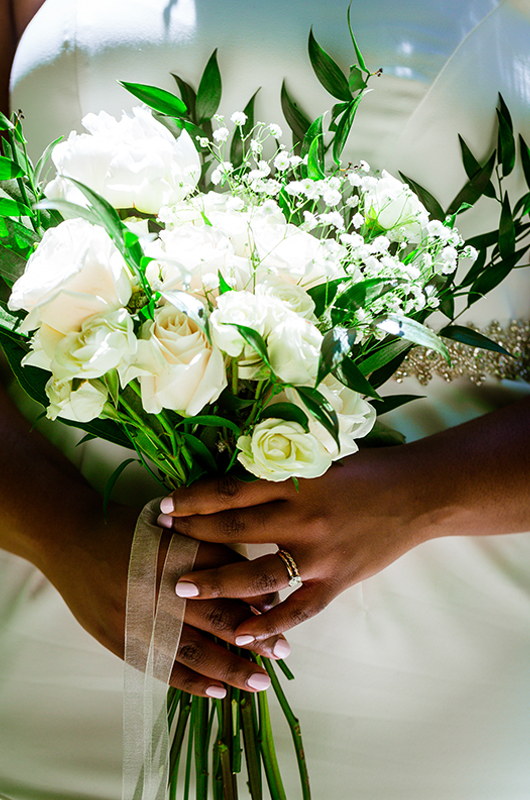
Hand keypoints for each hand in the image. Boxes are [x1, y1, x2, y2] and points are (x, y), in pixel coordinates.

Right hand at [41, 500, 289, 697]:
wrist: (70, 537)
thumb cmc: (130, 530)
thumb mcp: (172, 526)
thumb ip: (209, 549)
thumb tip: (252, 584)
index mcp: (175, 551)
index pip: (227, 579)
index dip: (255, 597)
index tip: (279, 612)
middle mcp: (160, 585)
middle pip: (216, 616)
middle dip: (254, 637)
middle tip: (283, 651)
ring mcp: (138, 615)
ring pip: (192, 649)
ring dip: (229, 668)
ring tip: (259, 682)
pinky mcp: (120, 637)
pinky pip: (160, 666)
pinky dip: (190, 682)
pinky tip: (217, 691)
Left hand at [158, 396, 529, 642]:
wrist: (418, 493)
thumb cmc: (368, 470)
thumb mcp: (320, 460)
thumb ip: (280, 472)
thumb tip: (233, 478)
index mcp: (295, 482)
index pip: (230, 491)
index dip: (193, 500)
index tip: (166, 506)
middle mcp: (302, 517)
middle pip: (233, 530)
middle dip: (192, 536)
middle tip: (161, 542)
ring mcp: (320, 554)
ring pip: (257, 574)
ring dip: (217, 582)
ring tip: (182, 588)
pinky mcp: (337, 581)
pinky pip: (298, 608)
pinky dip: (269, 622)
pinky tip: (242, 632)